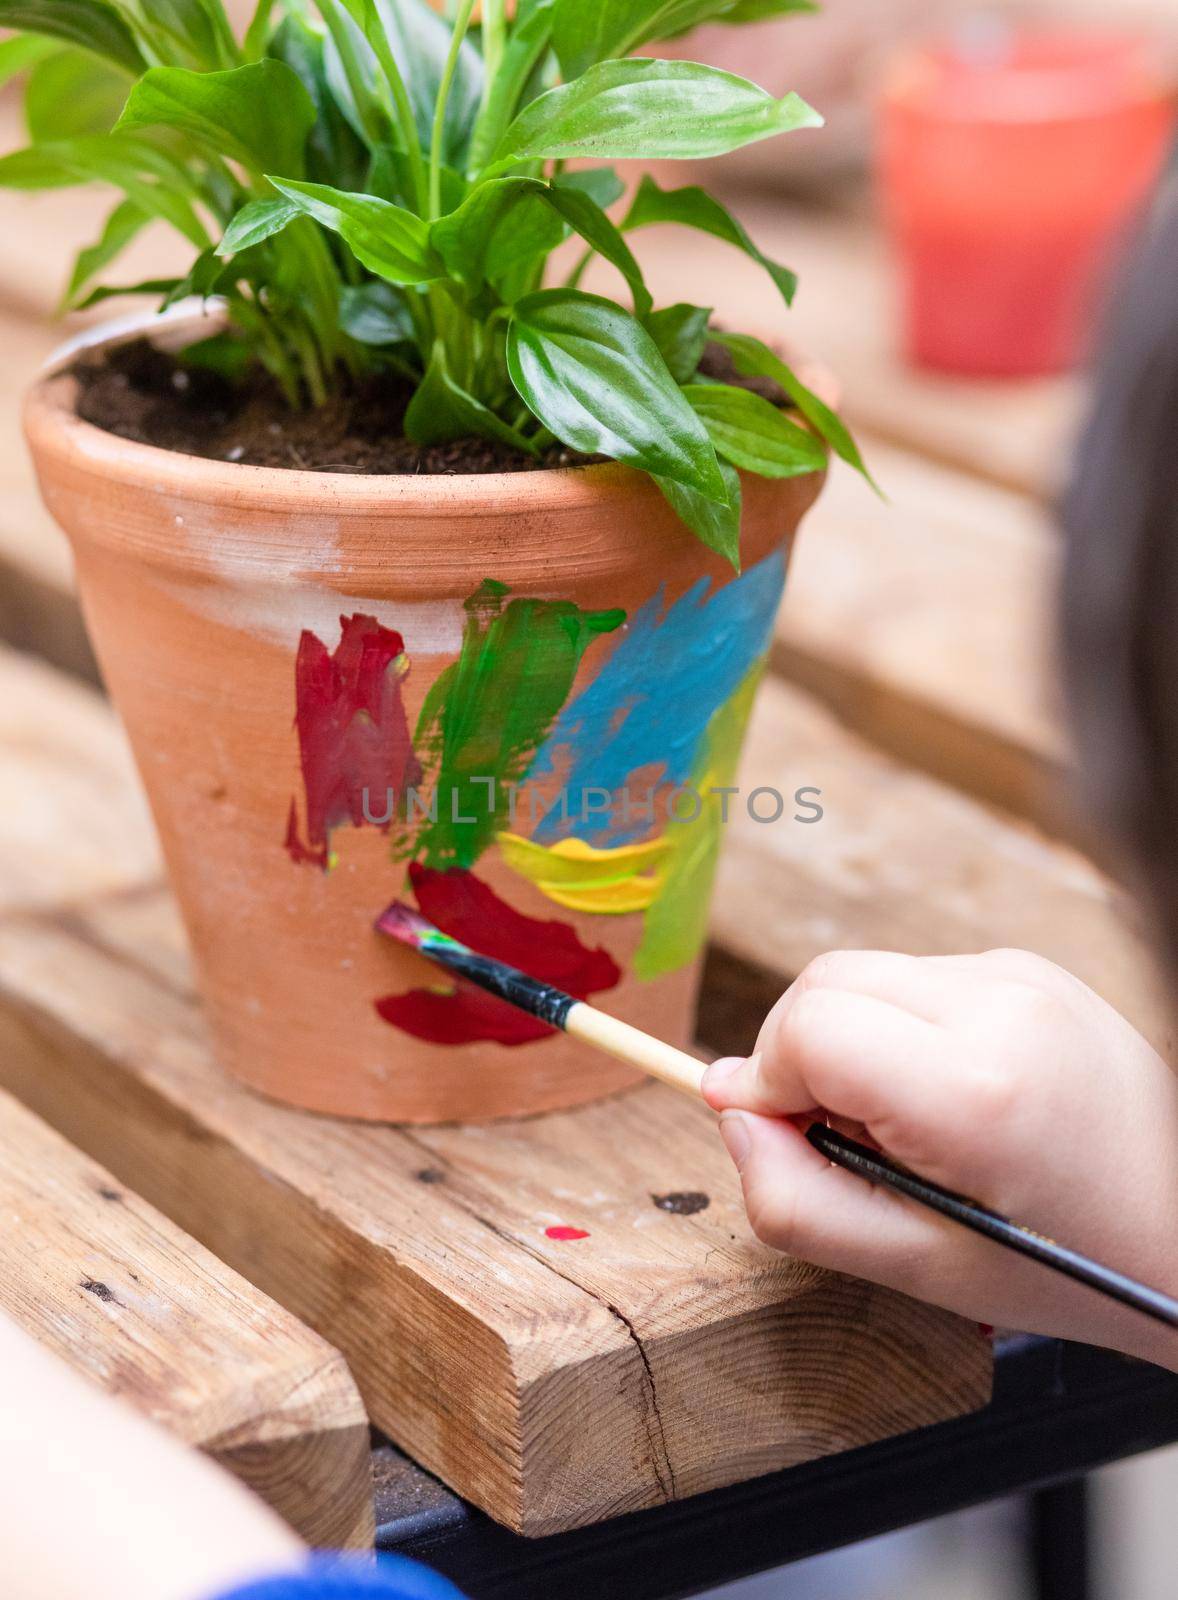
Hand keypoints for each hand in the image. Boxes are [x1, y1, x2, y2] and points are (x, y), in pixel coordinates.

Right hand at [702, 948, 1177, 1367]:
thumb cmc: (1068, 1261)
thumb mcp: (913, 1267)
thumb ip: (794, 1200)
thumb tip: (730, 1108)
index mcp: (974, 1087)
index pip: (806, 1029)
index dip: (771, 1082)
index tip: (787, 1136)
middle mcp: (1001, 1004)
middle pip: (823, 983)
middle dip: (802, 1056)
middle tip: (843, 1137)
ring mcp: (1022, 974)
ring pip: (864, 975)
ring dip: (851, 1040)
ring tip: (907, 1122)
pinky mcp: (1031, 966)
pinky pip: (916, 978)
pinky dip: (900, 1027)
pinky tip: (946, 1092)